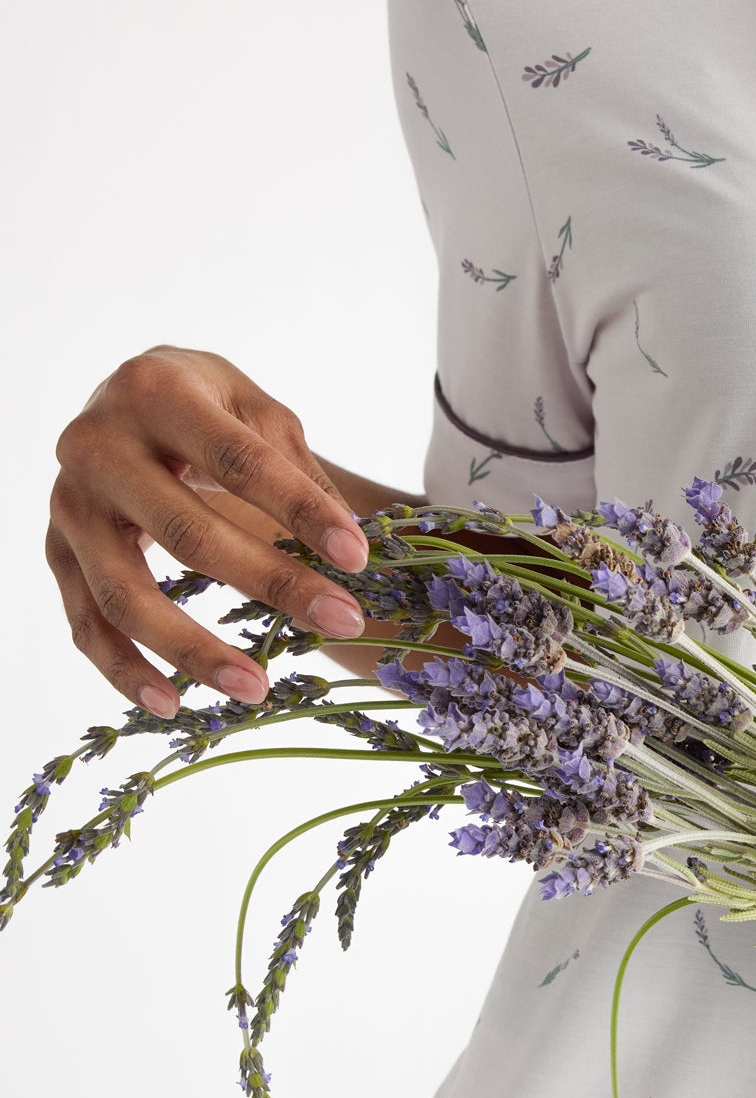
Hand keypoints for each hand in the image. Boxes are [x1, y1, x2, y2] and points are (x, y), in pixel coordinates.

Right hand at [47, 346, 370, 716]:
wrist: (123, 397)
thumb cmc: (204, 405)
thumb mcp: (254, 411)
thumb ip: (297, 470)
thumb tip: (348, 547)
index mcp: (155, 393)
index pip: (239, 462)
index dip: (301, 511)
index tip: (358, 558)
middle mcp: (97, 445)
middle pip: (187, 533)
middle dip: (272, 583)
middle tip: (342, 622)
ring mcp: (69, 504)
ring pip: (126, 593)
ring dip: (192, 649)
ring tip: (256, 688)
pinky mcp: (56, 551)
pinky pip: (86, 622)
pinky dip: (124, 669)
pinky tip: (172, 704)